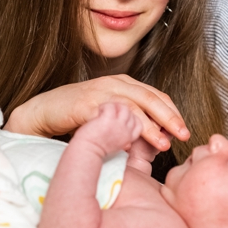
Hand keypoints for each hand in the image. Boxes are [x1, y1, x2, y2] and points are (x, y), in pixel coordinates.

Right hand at [4, 74, 189, 150]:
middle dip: (170, 118)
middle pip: (151, 98)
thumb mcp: (110, 115)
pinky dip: (124, 129)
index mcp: (123, 84)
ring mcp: (100, 91)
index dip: (173, 113)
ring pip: (134, 106)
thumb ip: (131, 123)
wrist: (43, 111)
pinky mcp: (86, 104)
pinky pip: (111, 115)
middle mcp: (115, 83)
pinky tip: (132, 144)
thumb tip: (157, 142)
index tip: (184, 131)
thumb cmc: (77, 116)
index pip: (157, 96)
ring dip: (151, 127)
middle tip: (184, 135)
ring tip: (163, 144)